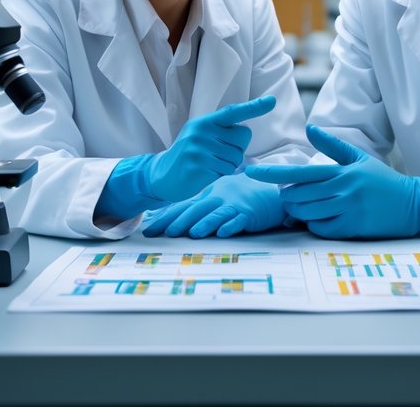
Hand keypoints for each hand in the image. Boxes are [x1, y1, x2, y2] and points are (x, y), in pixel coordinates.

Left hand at [141, 173, 284, 237]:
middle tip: (163, 232)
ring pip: (216, 214)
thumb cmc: (241, 194)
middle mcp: (218, 198)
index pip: (183, 205)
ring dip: (204, 224)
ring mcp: (234, 205)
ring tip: (192, 233)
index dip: (166, 217)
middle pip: (196, 209)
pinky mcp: (249, 213)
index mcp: (208, 195)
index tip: (149, 229)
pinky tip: (223, 233)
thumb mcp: (218, 195)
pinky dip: (231, 225)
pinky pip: (239, 219)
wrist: (270, 187)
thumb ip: (200, 206)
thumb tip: (174, 220)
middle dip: (178, 221)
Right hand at [145, 96, 274, 202]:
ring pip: (236, 158)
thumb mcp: (200, 136)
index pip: (233, 112)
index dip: (254, 107)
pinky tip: (205, 174)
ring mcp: (199, 149)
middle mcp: (202, 132)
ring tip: (209, 165)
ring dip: (228, 165)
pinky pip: (226, 171)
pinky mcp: (198, 166)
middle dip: (235, 150)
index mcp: (205, 122)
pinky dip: (220, 175)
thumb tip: (246, 133)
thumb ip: (220, 131)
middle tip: (215, 156)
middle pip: (242, 140)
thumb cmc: (190, 155)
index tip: (271, 101)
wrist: (162, 175)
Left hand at [247, 124, 419, 238]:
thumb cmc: (382, 180)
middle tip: (291, 196)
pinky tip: (321, 219)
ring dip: (299, 212)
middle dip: (288, 198)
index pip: (299, 172)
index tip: (250, 172)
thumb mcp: (358, 158)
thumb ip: (332, 145)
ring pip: (306, 214)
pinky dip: (314, 225)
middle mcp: (342, 190)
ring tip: (303, 208)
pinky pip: (320, 229)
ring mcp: (347, 211)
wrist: (413, 204)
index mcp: (340, 172)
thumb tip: (310, 128)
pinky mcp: (352, 229)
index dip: (272, 174)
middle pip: (298, 196)